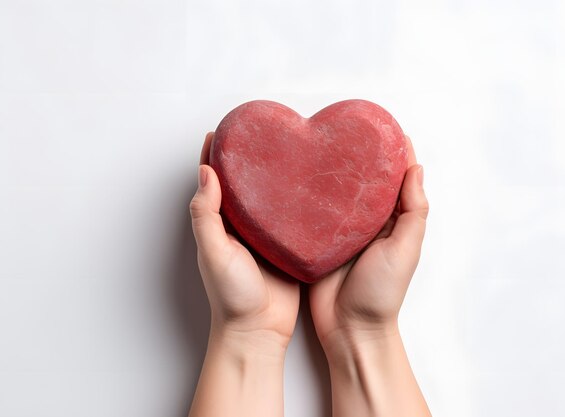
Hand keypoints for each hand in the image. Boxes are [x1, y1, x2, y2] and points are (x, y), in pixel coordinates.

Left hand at [189, 132, 299, 348]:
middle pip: (242, 185)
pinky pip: (291, 218)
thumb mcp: (214, 252)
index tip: (221, 131)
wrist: (260, 329)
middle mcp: (241, 227)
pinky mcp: (287, 246)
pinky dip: (296, 201)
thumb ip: (206, 215)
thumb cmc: (232, 296)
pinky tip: (308, 187)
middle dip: (247, 160)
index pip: (212, 182)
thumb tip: (205, 172)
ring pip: (268, 199)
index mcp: (219, 225)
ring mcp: (264, 237)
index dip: (213, 156)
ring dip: (273, 177)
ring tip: (286, 151)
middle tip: (259, 134)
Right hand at [308, 134, 430, 416]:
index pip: (396, 180)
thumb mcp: (405, 250)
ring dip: (335, 172)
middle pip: (366, 182)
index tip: (386, 127)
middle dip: (360, 156)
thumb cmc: (381, 293)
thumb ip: (413, 211)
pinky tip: (301, 177)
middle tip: (348, 129)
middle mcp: (368, 223)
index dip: (393, 153)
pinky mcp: (317, 241)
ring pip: (339, 194)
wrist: (348, 328)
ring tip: (323, 145)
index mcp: (393, 222)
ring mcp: (342, 232)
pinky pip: (315, 213)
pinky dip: (312, 196)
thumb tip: (416, 168)